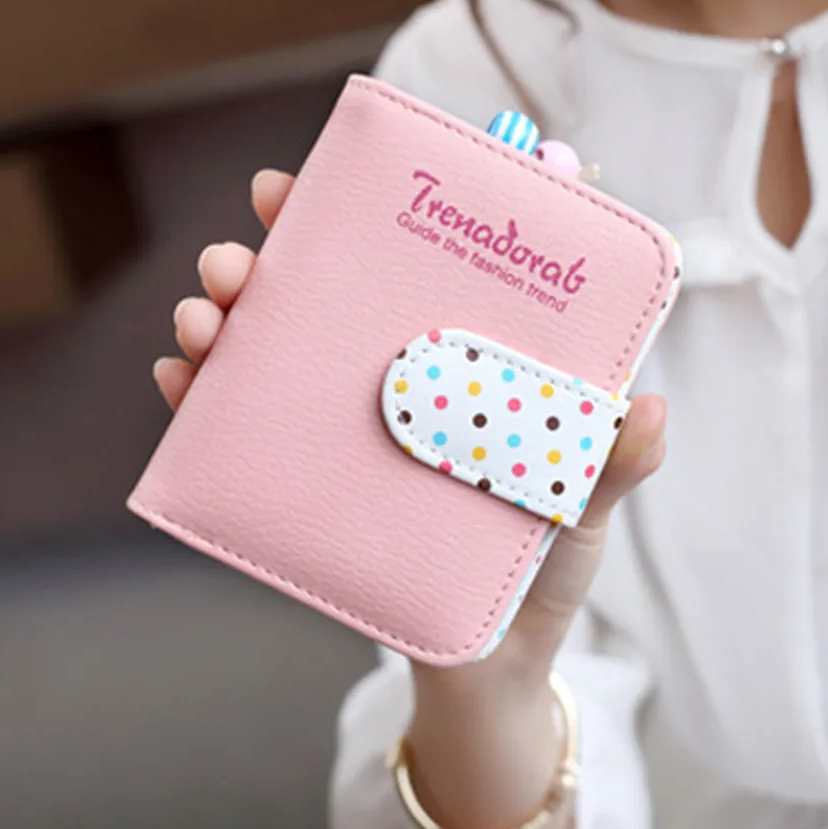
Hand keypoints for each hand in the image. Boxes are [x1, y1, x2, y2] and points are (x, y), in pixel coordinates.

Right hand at [155, 166, 667, 828]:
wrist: (483, 665)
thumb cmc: (539, 570)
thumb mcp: (579, 507)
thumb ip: (613, 464)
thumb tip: (646, 408)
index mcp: (469, 361)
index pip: (436, 262)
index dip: (410, 203)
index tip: (383, 163)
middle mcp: (402, 372)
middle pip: (341, 282)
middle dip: (292, 236)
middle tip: (264, 216)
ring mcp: (349, 417)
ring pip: (276, 337)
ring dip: (231, 303)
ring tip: (213, 303)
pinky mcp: (307, 471)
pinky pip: (239, 420)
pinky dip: (201, 391)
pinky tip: (181, 378)